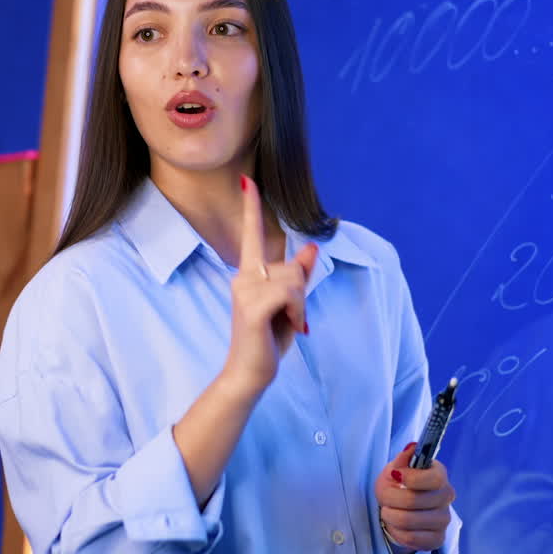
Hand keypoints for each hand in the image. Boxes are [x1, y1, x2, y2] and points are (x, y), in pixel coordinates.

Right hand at [221, 174, 318, 397]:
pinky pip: (291, 293)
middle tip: (288, 317)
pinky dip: (297, 309)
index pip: (250, 234)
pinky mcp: (251, 306)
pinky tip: (288, 324)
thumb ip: (298, 275)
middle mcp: (242, 277)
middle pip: (291, 266)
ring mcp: (244, 290)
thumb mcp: (289, 304)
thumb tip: (310, 247)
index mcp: (248, 274)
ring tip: (285, 322)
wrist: (249, 373)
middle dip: (301, 291)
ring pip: (294, 279)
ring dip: (300, 303)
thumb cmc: (268, 339)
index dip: (251, 206)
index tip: (246, 181)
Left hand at [375, 442, 455, 553]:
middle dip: (391, 499)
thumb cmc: (397, 485)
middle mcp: (446, 497)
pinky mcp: (437, 539)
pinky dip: (397, 532)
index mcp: (439, 475)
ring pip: (410, 521)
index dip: (411, 478)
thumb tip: (411, 448)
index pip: (434, 479)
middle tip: (384, 498)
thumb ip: (403, 459)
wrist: (398, 508)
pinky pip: (412, 539)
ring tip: (387, 512)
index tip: (395, 476)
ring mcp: (444, 519)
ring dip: (391, 516)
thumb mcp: (395, 468)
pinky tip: (395, 525)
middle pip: (415, 501)